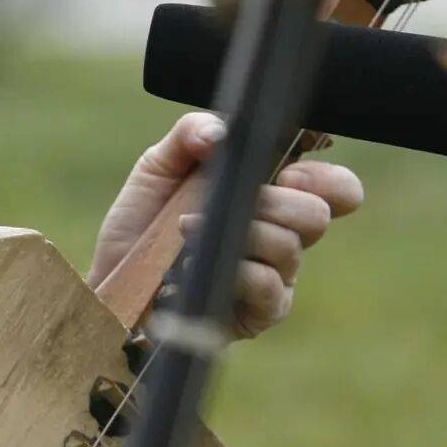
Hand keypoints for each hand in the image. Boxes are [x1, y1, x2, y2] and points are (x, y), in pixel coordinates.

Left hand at [88, 113, 362, 337]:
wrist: (112, 277)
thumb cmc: (143, 222)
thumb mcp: (159, 165)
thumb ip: (192, 133)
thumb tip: (220, 133)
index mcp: (275, 195)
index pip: (334, 187)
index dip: (325, 177)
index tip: (288, 170)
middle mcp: (283, 236)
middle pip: (317, 215)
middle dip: (277, 201)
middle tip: (240, 200)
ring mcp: (275, 277)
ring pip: (291, 246)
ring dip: (241, 231)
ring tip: (190, 228)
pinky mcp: (258, 313)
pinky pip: (268, 286)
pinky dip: (236, 268)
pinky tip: (199, 262)